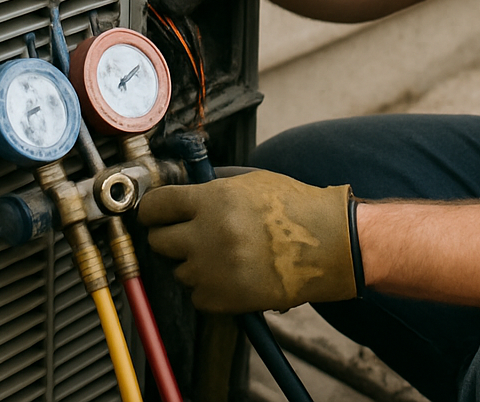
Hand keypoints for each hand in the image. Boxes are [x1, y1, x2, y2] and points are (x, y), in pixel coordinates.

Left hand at [138, 170, 356, 313]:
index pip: (156, 206)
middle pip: (159, 241)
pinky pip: (197, 295)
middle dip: (170, 236)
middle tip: (190, 234)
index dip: (151, 210)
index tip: (153, 214)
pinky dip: (209, 288)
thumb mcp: (251, 182)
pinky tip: (233, 274)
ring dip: (193, 263)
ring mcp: (215, 269)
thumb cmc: (293, 207)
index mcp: (213, 200)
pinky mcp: (225, 298)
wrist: (328, 243)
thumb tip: (181, 189)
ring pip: (179, 270)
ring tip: (225, 254)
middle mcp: (208, 234)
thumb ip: (213, 186)